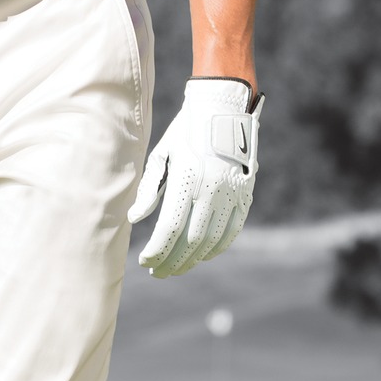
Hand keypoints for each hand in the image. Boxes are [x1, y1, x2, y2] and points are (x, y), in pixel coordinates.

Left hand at [128, 77, 263, 276]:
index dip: (156, 249)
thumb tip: (135, 219)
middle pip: (190, 239)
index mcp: (187, 177)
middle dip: (171, 261)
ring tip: (176, 268)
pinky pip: (232, 231)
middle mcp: (211, 188)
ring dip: (192, 259)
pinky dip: (217, 248)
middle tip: (157, 272)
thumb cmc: (185, 132)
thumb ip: (149, 189)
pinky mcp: (245, 195)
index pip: (169, 227)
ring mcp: (231, 193)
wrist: (224, 108)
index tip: (144, 260)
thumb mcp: (161, 154)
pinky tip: (202, 256)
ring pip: (211, 240)